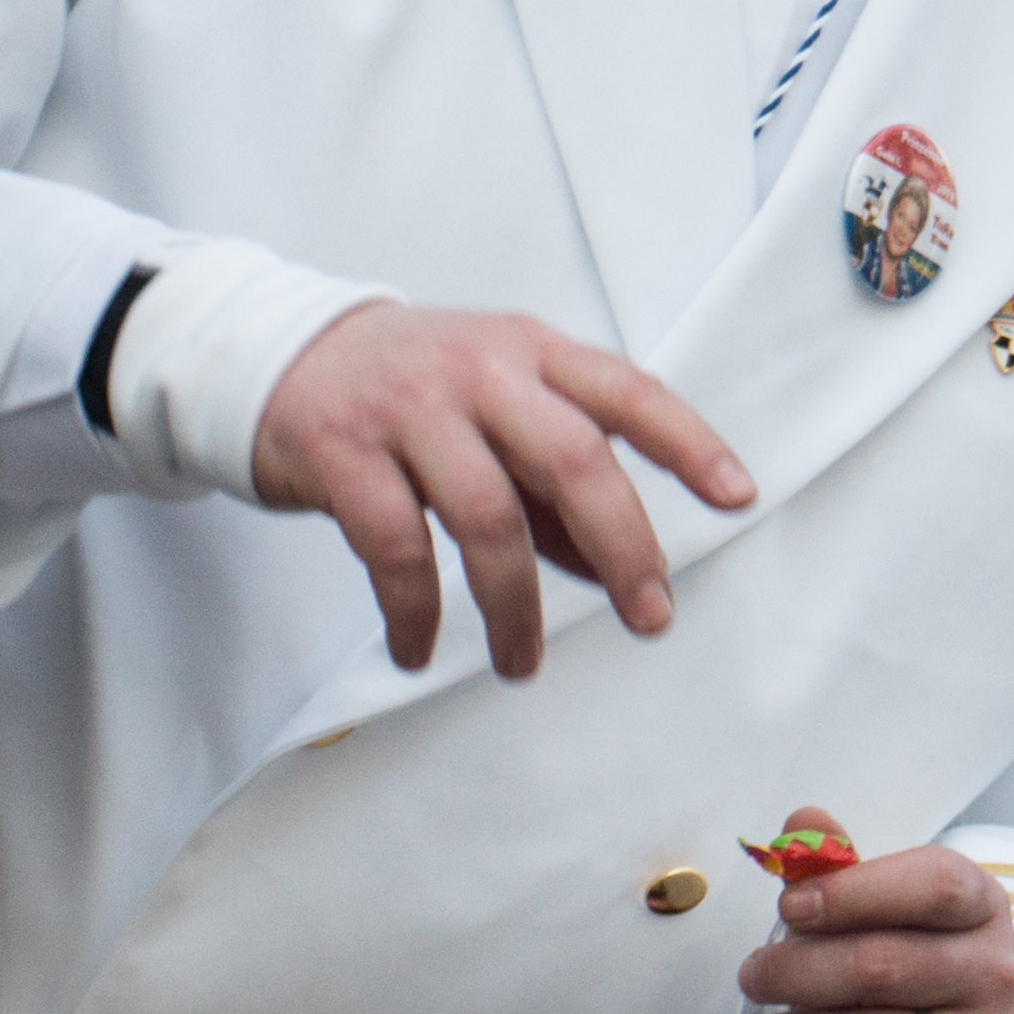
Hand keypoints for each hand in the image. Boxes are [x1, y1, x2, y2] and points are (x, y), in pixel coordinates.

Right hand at [250, 304, 752, 678]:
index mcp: (532, 351)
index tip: (738, 496)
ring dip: (515, 607)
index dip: (689, 443)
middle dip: (623, 546)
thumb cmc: (413, 391)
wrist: (275, 355)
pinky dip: (416, 612)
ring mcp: (408, 409)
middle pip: (574, 459)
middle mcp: (479, 370)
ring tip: (523, 662)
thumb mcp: (495, 409)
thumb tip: (614, 566)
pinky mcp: (341, 454)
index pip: (629, 392)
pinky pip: (396, 549)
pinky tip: (420, 650)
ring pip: (487, 518)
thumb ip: (553, 482)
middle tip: (650, 616)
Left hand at [737, 812, 1013, 1013]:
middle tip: (755, 975)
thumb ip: (841, 864)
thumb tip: (801, 822)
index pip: (932, 887)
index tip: (791, 906)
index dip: (853, 892)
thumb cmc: (914, 961)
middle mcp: (995, 975)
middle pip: (879, 966)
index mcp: (982, 908)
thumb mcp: (891, 904)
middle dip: (793, 971)